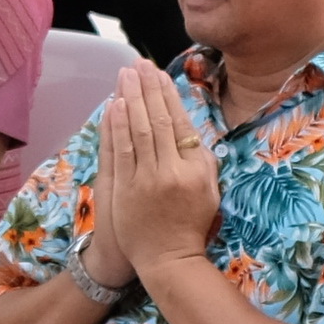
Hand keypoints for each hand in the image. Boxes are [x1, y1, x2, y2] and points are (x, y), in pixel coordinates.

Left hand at [90, 65, 218, 283]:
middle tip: (139, 64)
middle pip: (159, 120)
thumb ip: (203, 160)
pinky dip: (117, 126)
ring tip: (125, 75)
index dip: (168, 96)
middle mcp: (173, 170)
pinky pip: (121, 151)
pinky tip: (114, 105)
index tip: (160, 75)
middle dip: (147, 89)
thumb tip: (191, 130)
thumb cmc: (190, 224)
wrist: (167, 259)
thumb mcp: (210, 191)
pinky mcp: (126, 189)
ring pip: (139, 130)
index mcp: (196, 169)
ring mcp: (147, 180)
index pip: (181, 123)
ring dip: (130, 99)